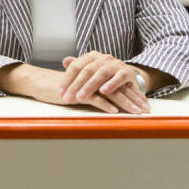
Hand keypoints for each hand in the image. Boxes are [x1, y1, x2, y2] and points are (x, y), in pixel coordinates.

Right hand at [0, 62, 131, 113]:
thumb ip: (95, 90)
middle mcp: (93, 77)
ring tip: (137, 112)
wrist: (42, 84)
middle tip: (146, 110)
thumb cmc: (62, 88)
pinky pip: (95, 98)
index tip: (144, 105)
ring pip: (110, 93)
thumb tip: (112, 99)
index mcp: (96, 76)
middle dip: (134, 100)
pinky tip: (115, 112)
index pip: (118, 85)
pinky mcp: (78, 92)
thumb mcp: (82, 89)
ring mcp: (86, 84)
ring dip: (125, 104)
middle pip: (118, 88)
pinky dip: (106, 105)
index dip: (132, 94)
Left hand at [59, 52, 150, 113]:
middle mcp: (103, 58)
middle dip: (75, 86)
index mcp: (92, 56)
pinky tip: (103, 92)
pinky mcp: (128, 72)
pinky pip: (119, 78)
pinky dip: (111, 85)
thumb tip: (65, 61)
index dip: (67, 80)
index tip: (60, 93)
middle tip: (67, 98)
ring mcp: (116, 64)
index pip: (76, 67)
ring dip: (89, 87)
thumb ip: (78, 66)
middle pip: (86, 71)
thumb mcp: (91, 70)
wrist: (129, 77)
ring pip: (100, 74)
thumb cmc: (106, 76)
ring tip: (80, 97)